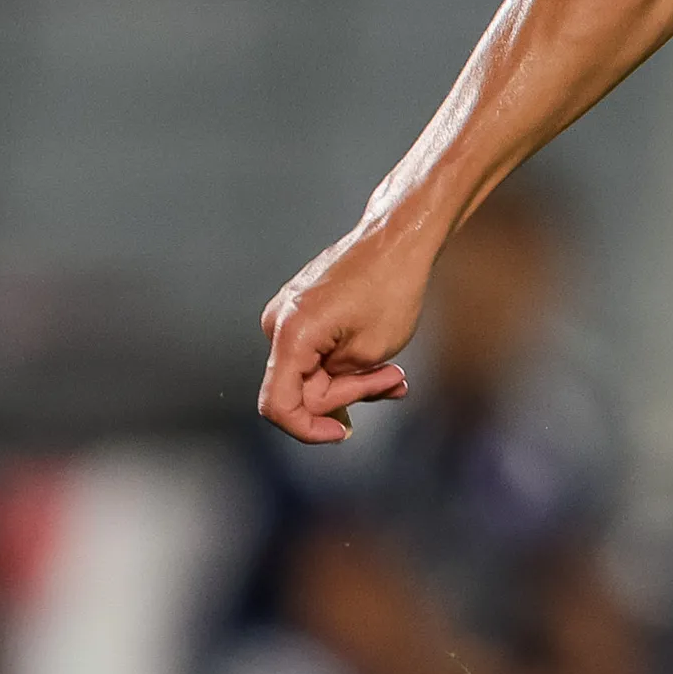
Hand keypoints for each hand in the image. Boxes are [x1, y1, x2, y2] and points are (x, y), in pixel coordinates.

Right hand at [257, 218, 437, 442]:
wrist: (395, 240)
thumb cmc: (389, 288)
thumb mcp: (371, 352)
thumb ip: (342, 387)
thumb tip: (327, 407)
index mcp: (289, 336)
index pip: (278, 405)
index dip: (307, 429)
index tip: (342, 433)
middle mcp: (277, 325)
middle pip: (303, 390)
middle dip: (350, 394)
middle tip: (394, 379)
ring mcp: (286, 318)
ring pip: (314, 373)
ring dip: (354, 381)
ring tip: (394, 372)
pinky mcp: (301, 314)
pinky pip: (317, 354)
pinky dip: (347, 365)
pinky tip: (382, 365)